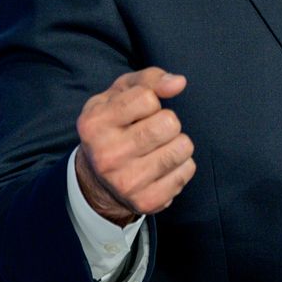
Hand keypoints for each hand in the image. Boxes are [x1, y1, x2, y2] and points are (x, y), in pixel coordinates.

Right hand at [74, 67, 193, 226]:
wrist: (98, 179)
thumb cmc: (115, 126)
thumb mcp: (120, 95)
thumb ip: (149, 80)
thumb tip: (178, 82)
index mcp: (94, 123)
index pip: (147, 98)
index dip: (150, 101)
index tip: (139, 112)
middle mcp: (106, 155)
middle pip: (169, 123)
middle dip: (168, 122)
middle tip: (153, 131)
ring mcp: (126, 182)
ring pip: (182, 147)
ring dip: (177, 143)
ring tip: (159, 147)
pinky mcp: (146, 201)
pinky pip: (187, 171)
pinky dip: (182, 165)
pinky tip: (163, 167)